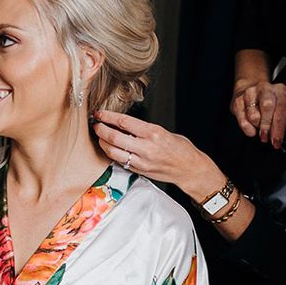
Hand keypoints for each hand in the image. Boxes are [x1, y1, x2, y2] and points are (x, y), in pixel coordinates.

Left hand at [92, 110, 226, 202]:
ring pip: (113, 152)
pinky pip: (120, 161)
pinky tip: (109, 148)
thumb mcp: (164, 132)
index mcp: (153, 133)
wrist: (189, 169)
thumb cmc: (180, 149)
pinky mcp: (139, 171)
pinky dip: (112, 154)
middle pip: (114, 137)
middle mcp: (146, 147)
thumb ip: (144, 130)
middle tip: (96, 125)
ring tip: (100, 137)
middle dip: (101, 130)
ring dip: (103, 143)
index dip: (108, 116)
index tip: (100, 113)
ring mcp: (141, 161)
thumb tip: (123, 124)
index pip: (124, 122)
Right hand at [230, 79, 285, 148]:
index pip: (281, 109)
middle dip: (267, 126)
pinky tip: (251, 130)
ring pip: (253, 115)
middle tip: (266, 138)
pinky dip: (247, 128)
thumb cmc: (269, 104)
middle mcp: (265, 89)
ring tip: (259, 128)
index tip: (277, 141)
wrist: (252, 91)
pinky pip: (242, 119)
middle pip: (267, 107)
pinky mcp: (238, 101)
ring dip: (257, 126)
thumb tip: (275, 138)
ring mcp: (250, 93)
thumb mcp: (279, 109)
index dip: (279, 127)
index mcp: (280, 90)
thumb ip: (278, 121)